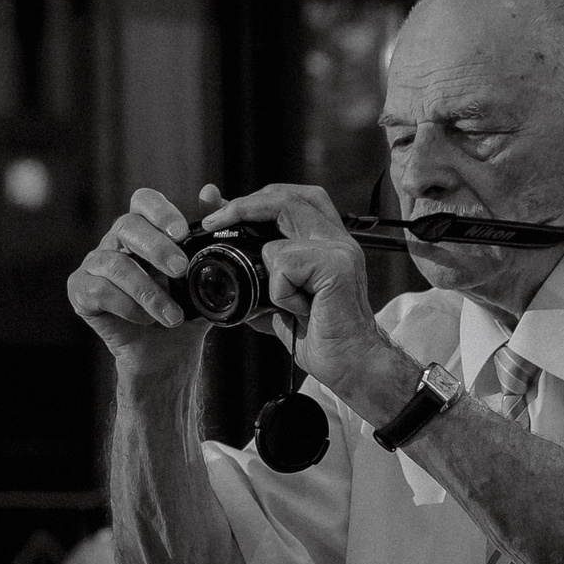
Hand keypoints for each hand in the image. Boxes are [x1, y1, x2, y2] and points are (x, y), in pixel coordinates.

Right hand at [68, 188, 211, 375]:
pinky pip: (99, 290)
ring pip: (114, 263)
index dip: (160, 211)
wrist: (167, 355)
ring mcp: (95, 265)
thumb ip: (208, 234)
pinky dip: (127, 306)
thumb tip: (210, 191)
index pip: (143, 201)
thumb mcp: (205, 275)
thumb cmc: (185, 310)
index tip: (182, 232)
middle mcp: (116, 242)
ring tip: (173, 315)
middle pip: (127, 225)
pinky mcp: (80, 291)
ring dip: (148, 291)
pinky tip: (145, 320)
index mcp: (144, 230)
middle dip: (157, 248)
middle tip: (181, 270)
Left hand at [197, 182, 411, 422]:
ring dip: (266, 268)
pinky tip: (299, 310)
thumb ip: (260, 279)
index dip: (254, 198)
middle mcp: (336, 239)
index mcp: (325, 242)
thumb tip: (227, 267)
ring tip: (283, 300)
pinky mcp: (336, 266)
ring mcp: (339, 249)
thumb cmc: (322, 337)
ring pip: (278, 233)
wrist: (351, 365)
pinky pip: (284, 265)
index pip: (291, 199)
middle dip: (242, 206)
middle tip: (212, 221)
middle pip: (286, 198)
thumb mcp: (279, 302)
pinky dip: (280, 292)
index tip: (216, 204)